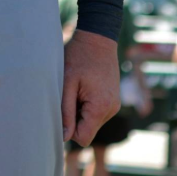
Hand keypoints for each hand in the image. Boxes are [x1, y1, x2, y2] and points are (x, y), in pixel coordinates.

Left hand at [61, 30, 120, 146]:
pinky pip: (97, 113)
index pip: (83, 137)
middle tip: (69, 96)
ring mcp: (114, 105)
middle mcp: (111, 109)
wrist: (98, 38)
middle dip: (74, 119)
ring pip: (92, 123)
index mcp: (100, 107)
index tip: (62, 111)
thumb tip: (64, 136)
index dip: (69, 130)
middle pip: (87, 131)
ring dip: (80, 112)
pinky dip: (87, 106)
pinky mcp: (113, 100)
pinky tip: (83, 89)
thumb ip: (66, 111)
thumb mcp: (66, 83)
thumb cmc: (78, 57)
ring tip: (77, 90)